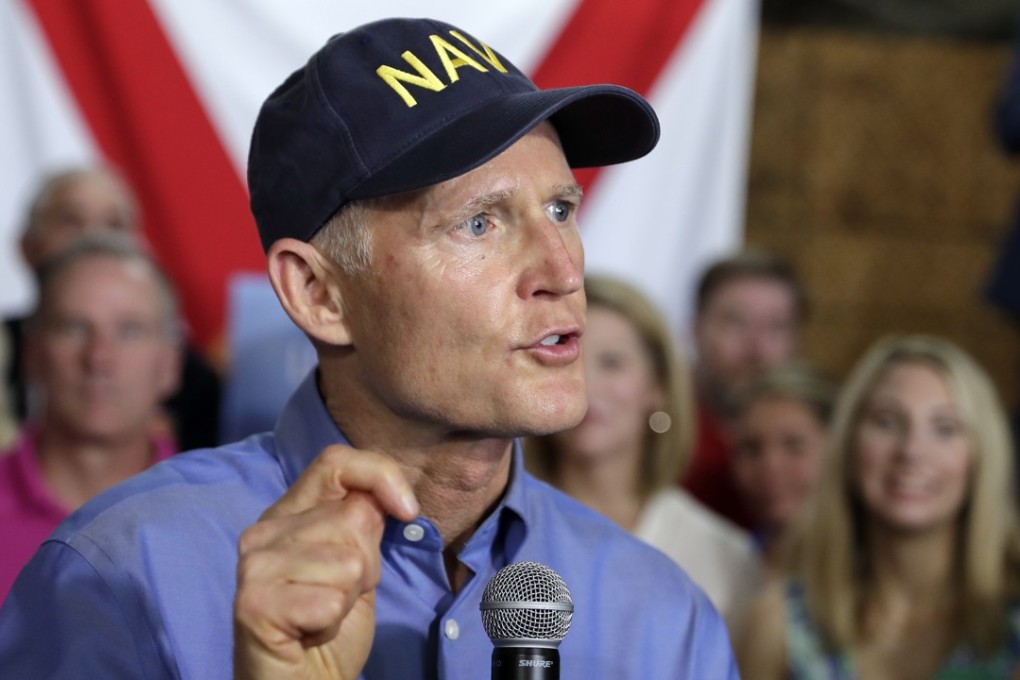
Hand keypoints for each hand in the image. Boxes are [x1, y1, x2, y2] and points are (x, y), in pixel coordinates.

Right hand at [233, 444, 418, 678]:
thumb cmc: (329, 626)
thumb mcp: (356, 565)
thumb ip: (362, 524)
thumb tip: (387, 492)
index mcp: (287, 514)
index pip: (335, 462)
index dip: (380, 475)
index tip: (408, 511)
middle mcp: (263, 532)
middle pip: (353, 518)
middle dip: (365, 565)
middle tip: (338, 596)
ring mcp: (253, 566)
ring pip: (347, 561)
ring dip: (349, 597)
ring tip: (321, 615)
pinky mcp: (253, 603)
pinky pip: (329, 600)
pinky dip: (332, 622)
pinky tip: (309, 632)